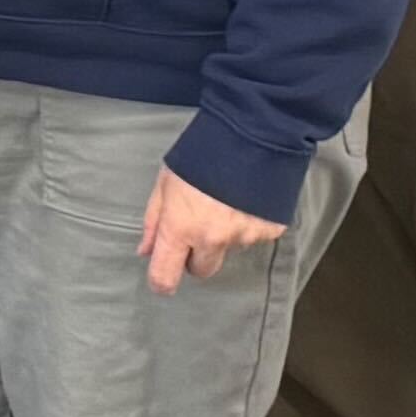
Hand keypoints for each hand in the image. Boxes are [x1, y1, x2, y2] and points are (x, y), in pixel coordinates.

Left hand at [136, 168, 285, 293]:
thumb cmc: (200, 154)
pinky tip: (245, 200)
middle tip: (196, 228)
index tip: (162, 281)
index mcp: (180, 227)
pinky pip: (253, 237)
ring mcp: (244, 236)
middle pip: (202, 270)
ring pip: (229, 250)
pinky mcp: (270, 231)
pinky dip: (248, 224)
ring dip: (224, 235)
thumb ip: (154, 221)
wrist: (253, 134)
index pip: (166, 276)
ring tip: (225, 202)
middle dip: (196, 256)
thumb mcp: (166, 183)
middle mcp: (212, 238)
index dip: (162, 282)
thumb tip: (146, 250)